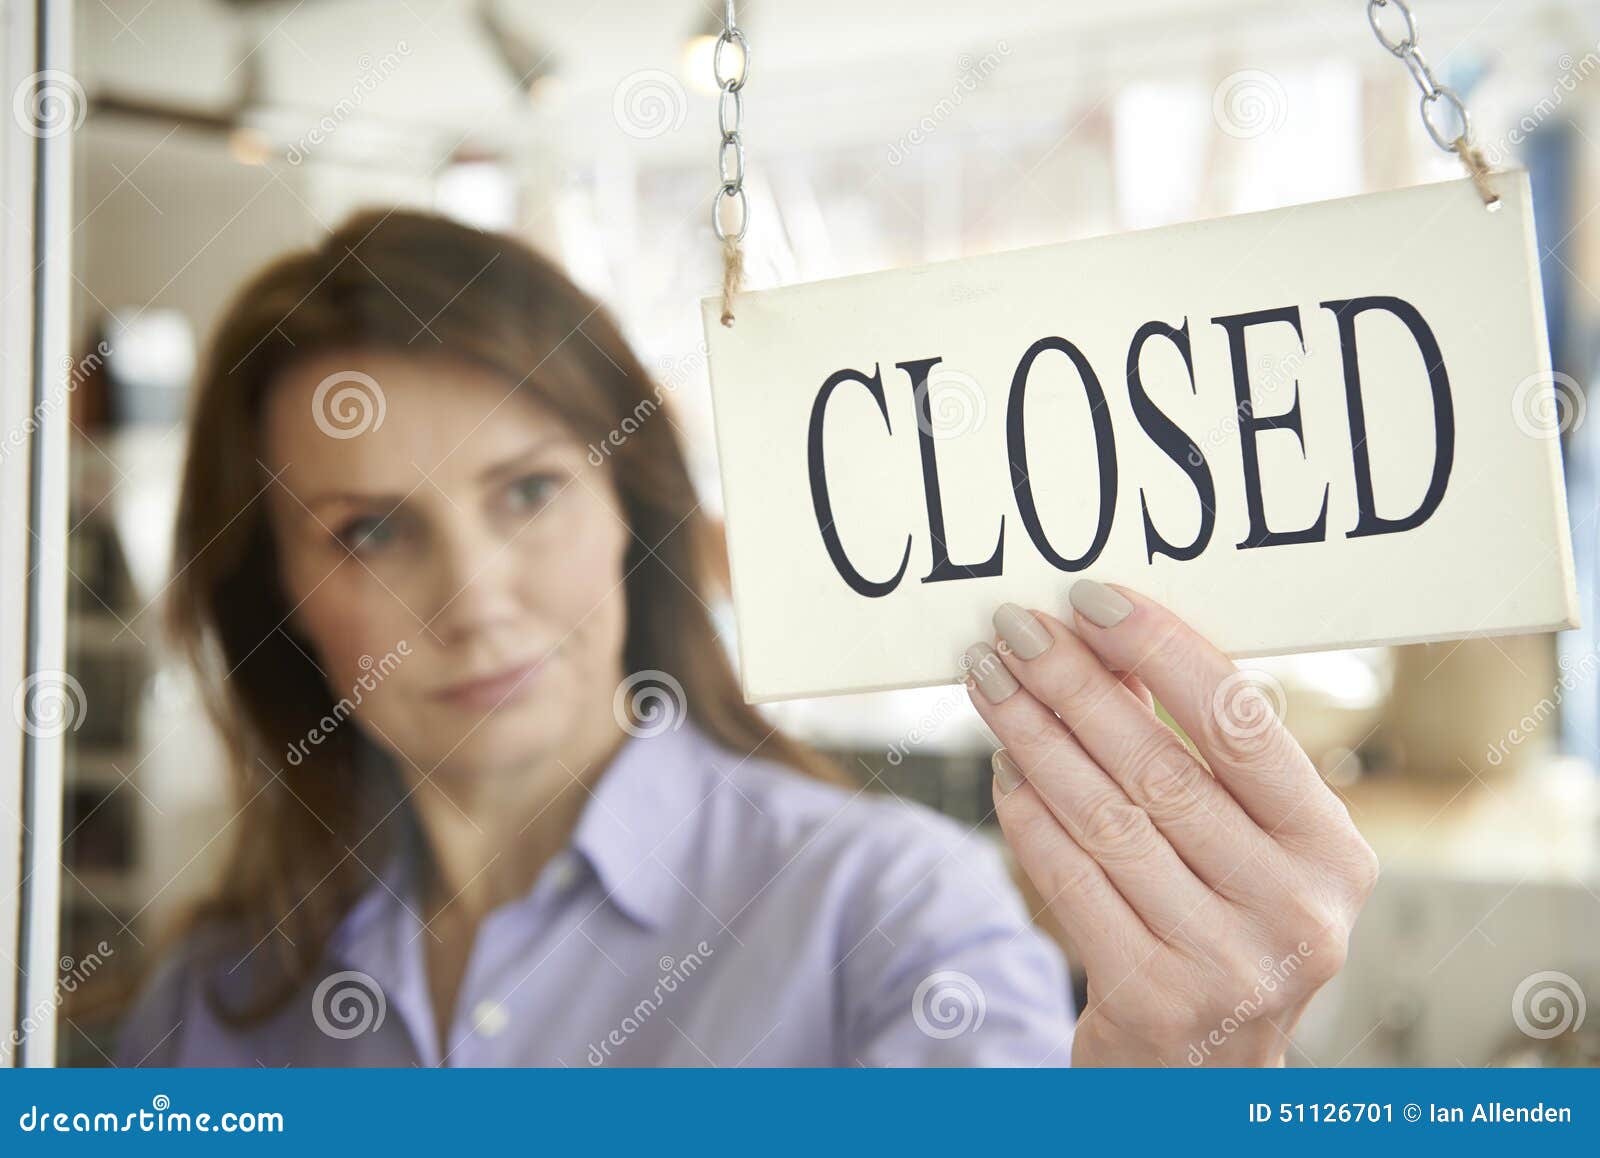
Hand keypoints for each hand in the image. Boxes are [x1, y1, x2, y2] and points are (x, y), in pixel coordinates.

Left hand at [963, 581, 1378, 1066]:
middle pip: (1160, 765)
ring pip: (1106, 817)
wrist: (1200, 1081)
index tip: (1091, 600)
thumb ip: (1198, 760)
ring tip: (991, 683)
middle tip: (1014, 628)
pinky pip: (1069, 879)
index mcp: (1334, 853)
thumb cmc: (1221, 935)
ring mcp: (1229, 963)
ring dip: (1034, 737)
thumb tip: (1112, 644)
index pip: (1240, 724)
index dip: (1161, 651)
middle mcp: (1297, 910)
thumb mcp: (1245, 851)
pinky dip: (1027, 815)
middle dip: (1074, 684)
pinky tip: (1002, 768)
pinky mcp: (1153, 1001)